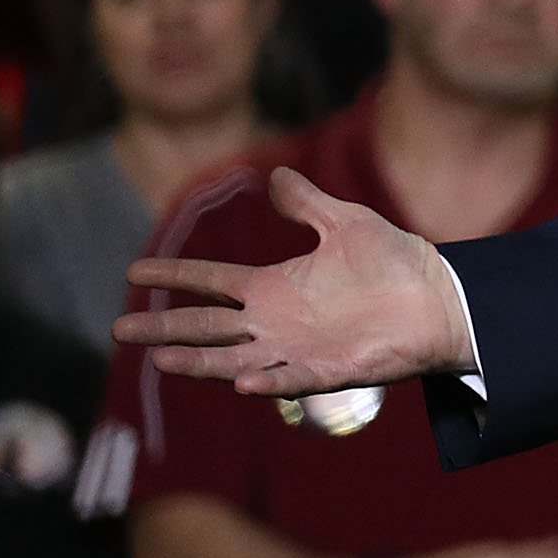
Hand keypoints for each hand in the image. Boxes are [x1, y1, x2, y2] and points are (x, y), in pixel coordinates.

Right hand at [114, 167, 475, 392]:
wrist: (439, 298)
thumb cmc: (395, 262)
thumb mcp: (346, 222)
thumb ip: (307, 204)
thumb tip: (275, 175)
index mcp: (275, 287)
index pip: (211, 282)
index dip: (175, 276)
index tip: (133, 270)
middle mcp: (276, 322)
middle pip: (206, 326)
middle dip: (164, 328)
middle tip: (119, 328)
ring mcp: (297, 349)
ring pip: (233, 359)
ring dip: (199, 361)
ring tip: (160, 359)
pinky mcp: (327, 371)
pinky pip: (290, 380)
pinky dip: (267, 382)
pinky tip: (241, 383)